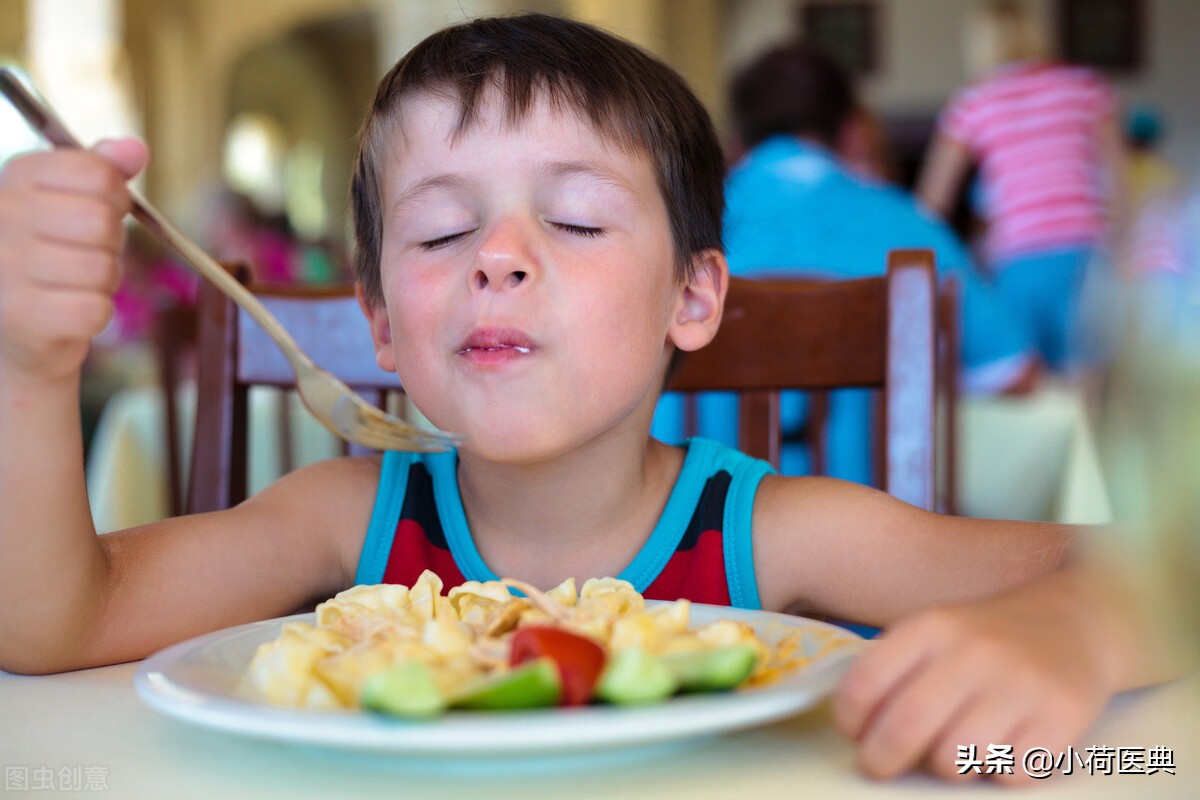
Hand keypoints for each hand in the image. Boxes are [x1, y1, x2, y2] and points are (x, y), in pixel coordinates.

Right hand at [0, 138, 148, 381]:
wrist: (15, 327)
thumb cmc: (51, 255)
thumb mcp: (71, 201)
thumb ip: (101, 171)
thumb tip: (135, 148)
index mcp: (16, 175)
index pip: (96, 173)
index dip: (115, 198)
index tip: (99, 212)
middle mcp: (1, 214)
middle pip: (101, 221)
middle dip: (110, 243)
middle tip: (85, 253)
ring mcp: (5, 266)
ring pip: (101, 267)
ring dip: (102, 281)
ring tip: (73, 283)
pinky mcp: (21, 315)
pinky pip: (95, 309)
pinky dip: (94, 314)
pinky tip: (66, 310)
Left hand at [833, 578, 1114, 783]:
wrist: (1072, 624)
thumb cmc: (987, 639)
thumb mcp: (934, 633)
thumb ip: (894, 670)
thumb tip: (857, 728)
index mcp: (932, 627)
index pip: (867, 681)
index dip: (850, 720)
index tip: (855, 734)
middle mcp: (974, 652)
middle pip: (906, 726)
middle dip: (881, 759)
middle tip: (880, 766)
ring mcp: (1020, 685)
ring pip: (954, 760)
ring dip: (946, 767)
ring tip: (956, 748)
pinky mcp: (1061, 719)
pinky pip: (1008, 775)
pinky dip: (998, 772)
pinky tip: (1002, 746)